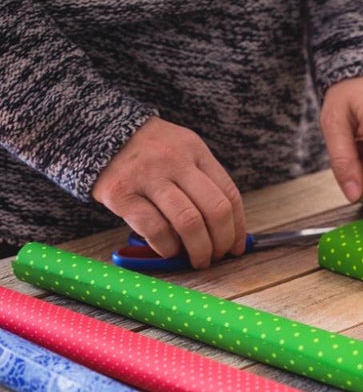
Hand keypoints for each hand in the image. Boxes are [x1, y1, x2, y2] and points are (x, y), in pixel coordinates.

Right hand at [93, 117, 246, 267]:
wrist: (96, 132)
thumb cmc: (147, 150)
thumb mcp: (181, 151)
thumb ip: (202, 181)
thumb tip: (227, 228)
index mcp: (195, 151)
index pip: (229, 194)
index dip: (237, 227)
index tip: (236, 246)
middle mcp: (175, 162)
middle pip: (215, 210)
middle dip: (221, 241)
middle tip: (216, 256)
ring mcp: (148, 177)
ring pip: (189, 222)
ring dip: (199, 249)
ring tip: (198, 259)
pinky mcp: (122, 194)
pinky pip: (155, 229)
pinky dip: (168, 247)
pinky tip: (169, 250)